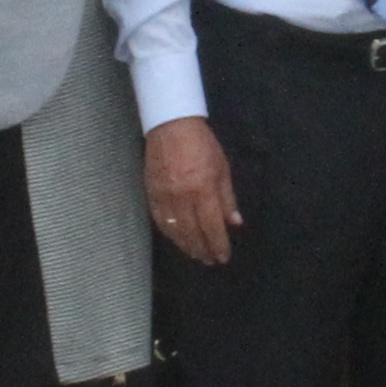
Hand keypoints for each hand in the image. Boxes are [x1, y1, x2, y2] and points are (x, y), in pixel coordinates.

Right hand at [143, 117, 239, 266]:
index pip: (212, 226)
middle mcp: (182, 197)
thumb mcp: (222, 168)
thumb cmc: (202, 145)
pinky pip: (160, 221)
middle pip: (193, 233)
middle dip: (202, 250)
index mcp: (203, 190)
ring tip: (196, 255)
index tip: (223, 257)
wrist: (171, 125)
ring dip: (186, 246)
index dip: (218, 245)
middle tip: (210, 261)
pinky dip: (170, 234)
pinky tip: (178, 240)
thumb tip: (235, 224)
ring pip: (175, 230)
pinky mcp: (151, 193)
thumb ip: (227, 199)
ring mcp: (164, 197)